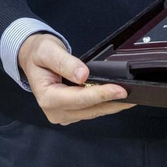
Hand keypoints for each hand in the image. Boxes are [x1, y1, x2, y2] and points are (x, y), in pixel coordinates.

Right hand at [18, 33, 133, 125]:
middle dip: (111, 102)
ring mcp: (63, 114)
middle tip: (133, 95)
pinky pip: (92, 110)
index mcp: (47, 98)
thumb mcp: (48, 51)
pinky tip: (116, 97)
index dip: (101, 95)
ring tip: (129, 96)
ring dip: (111, 104)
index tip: (120, 90)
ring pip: (93, 112)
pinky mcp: (71, 113)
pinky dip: (105, 104)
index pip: (79, 99)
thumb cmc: (39, 54)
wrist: (33, 58)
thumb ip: (65, 63)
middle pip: (89, 110)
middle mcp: (55, 111)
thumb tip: (83, 75)